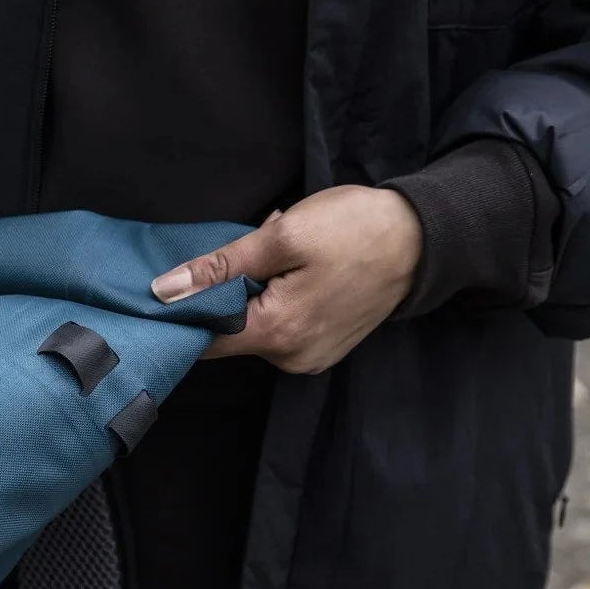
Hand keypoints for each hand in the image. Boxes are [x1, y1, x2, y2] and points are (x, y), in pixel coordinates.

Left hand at [149, 185, 422, 374]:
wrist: (426, 238)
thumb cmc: (355, 229)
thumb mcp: (282, 236)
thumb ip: (219, 268)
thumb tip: (163, 292)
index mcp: (277, 335)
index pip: (204, 339)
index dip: (184, 312)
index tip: (175, 284)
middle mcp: (291, 359)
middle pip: (231, 333)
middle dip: (230, 291)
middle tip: (253, 247)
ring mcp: (311, 357)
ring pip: (258, 327)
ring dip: (257, 291)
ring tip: (284, 253)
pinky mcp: (325, 347)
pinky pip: (284, 326)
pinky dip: (280, 298)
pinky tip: (299, 269)